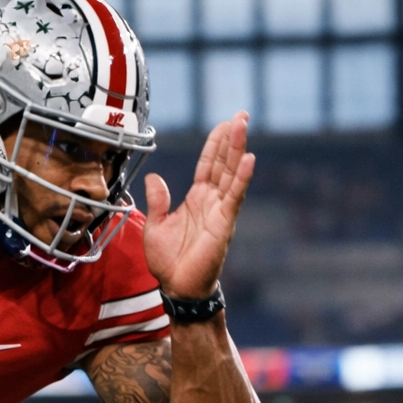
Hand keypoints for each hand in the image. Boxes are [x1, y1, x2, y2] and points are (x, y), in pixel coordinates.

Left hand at [141, 111, 254, 300]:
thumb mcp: (155, 225)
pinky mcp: (225, 223)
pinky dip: (242, 178)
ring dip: (237, 149)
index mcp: (196, 198)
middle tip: (241, 115)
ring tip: (243, 125)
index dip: (215, 144)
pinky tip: (248, 159)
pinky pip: (234, 196)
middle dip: (232, 138)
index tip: (224, 123)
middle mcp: (212, 200)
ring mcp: (220, 210)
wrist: (177, 287)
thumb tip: (154, 177)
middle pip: (224, 163)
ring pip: (231, 173)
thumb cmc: (168, 261)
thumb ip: (158, 200)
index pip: (208, 164)